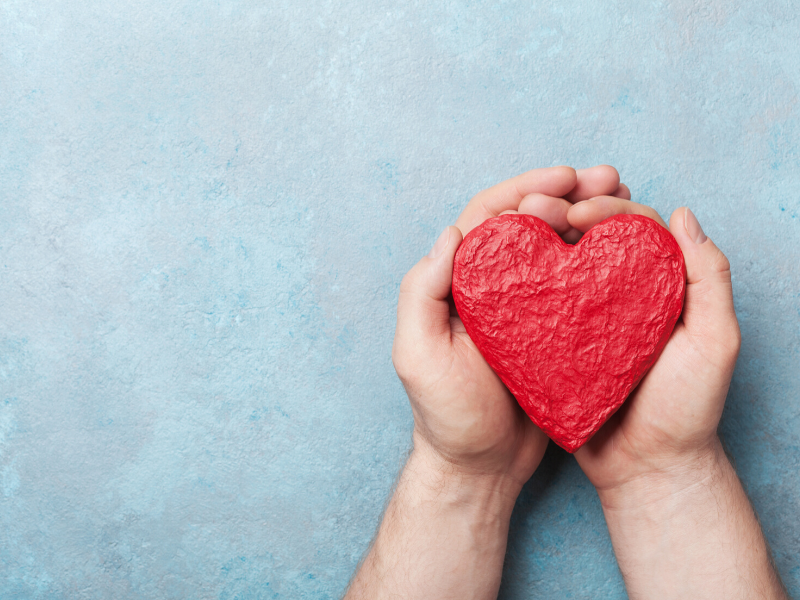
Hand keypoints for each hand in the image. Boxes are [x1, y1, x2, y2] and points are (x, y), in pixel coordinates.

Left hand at [393, 165, 627, 492]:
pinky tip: (624, 252)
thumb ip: (423, 292)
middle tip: (609, 177)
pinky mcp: (550, 330)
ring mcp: (522, 306)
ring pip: (554, 247)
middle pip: (527, 222)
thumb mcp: (419, 355)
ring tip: (623, 199)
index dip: (526, 187)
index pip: (490, 217)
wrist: (479, 466)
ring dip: (585, 218)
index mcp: (458, 282)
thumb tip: (453, 231)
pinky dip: (595, 262)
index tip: (567, 176)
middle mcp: (490, 285)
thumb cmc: (446, 416)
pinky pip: (572, 285)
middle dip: (565, 192)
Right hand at [532, 196, 785, 598]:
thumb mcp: (714, 342)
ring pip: (564, 266)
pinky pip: (541, 305)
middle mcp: (622, 294)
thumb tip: (682, 214)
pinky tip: (506, 272)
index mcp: (660, 285)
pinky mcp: (558, 343)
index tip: (578, 210)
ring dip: (541, 242)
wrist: (645, 468)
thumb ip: (710, 279)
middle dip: (565, 213)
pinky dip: (526, 285)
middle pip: (593, 239)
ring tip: (516, 227)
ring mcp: (587, 318)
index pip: (635, 228)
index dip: (607, 209)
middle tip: (536, 209)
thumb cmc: (686, 409)